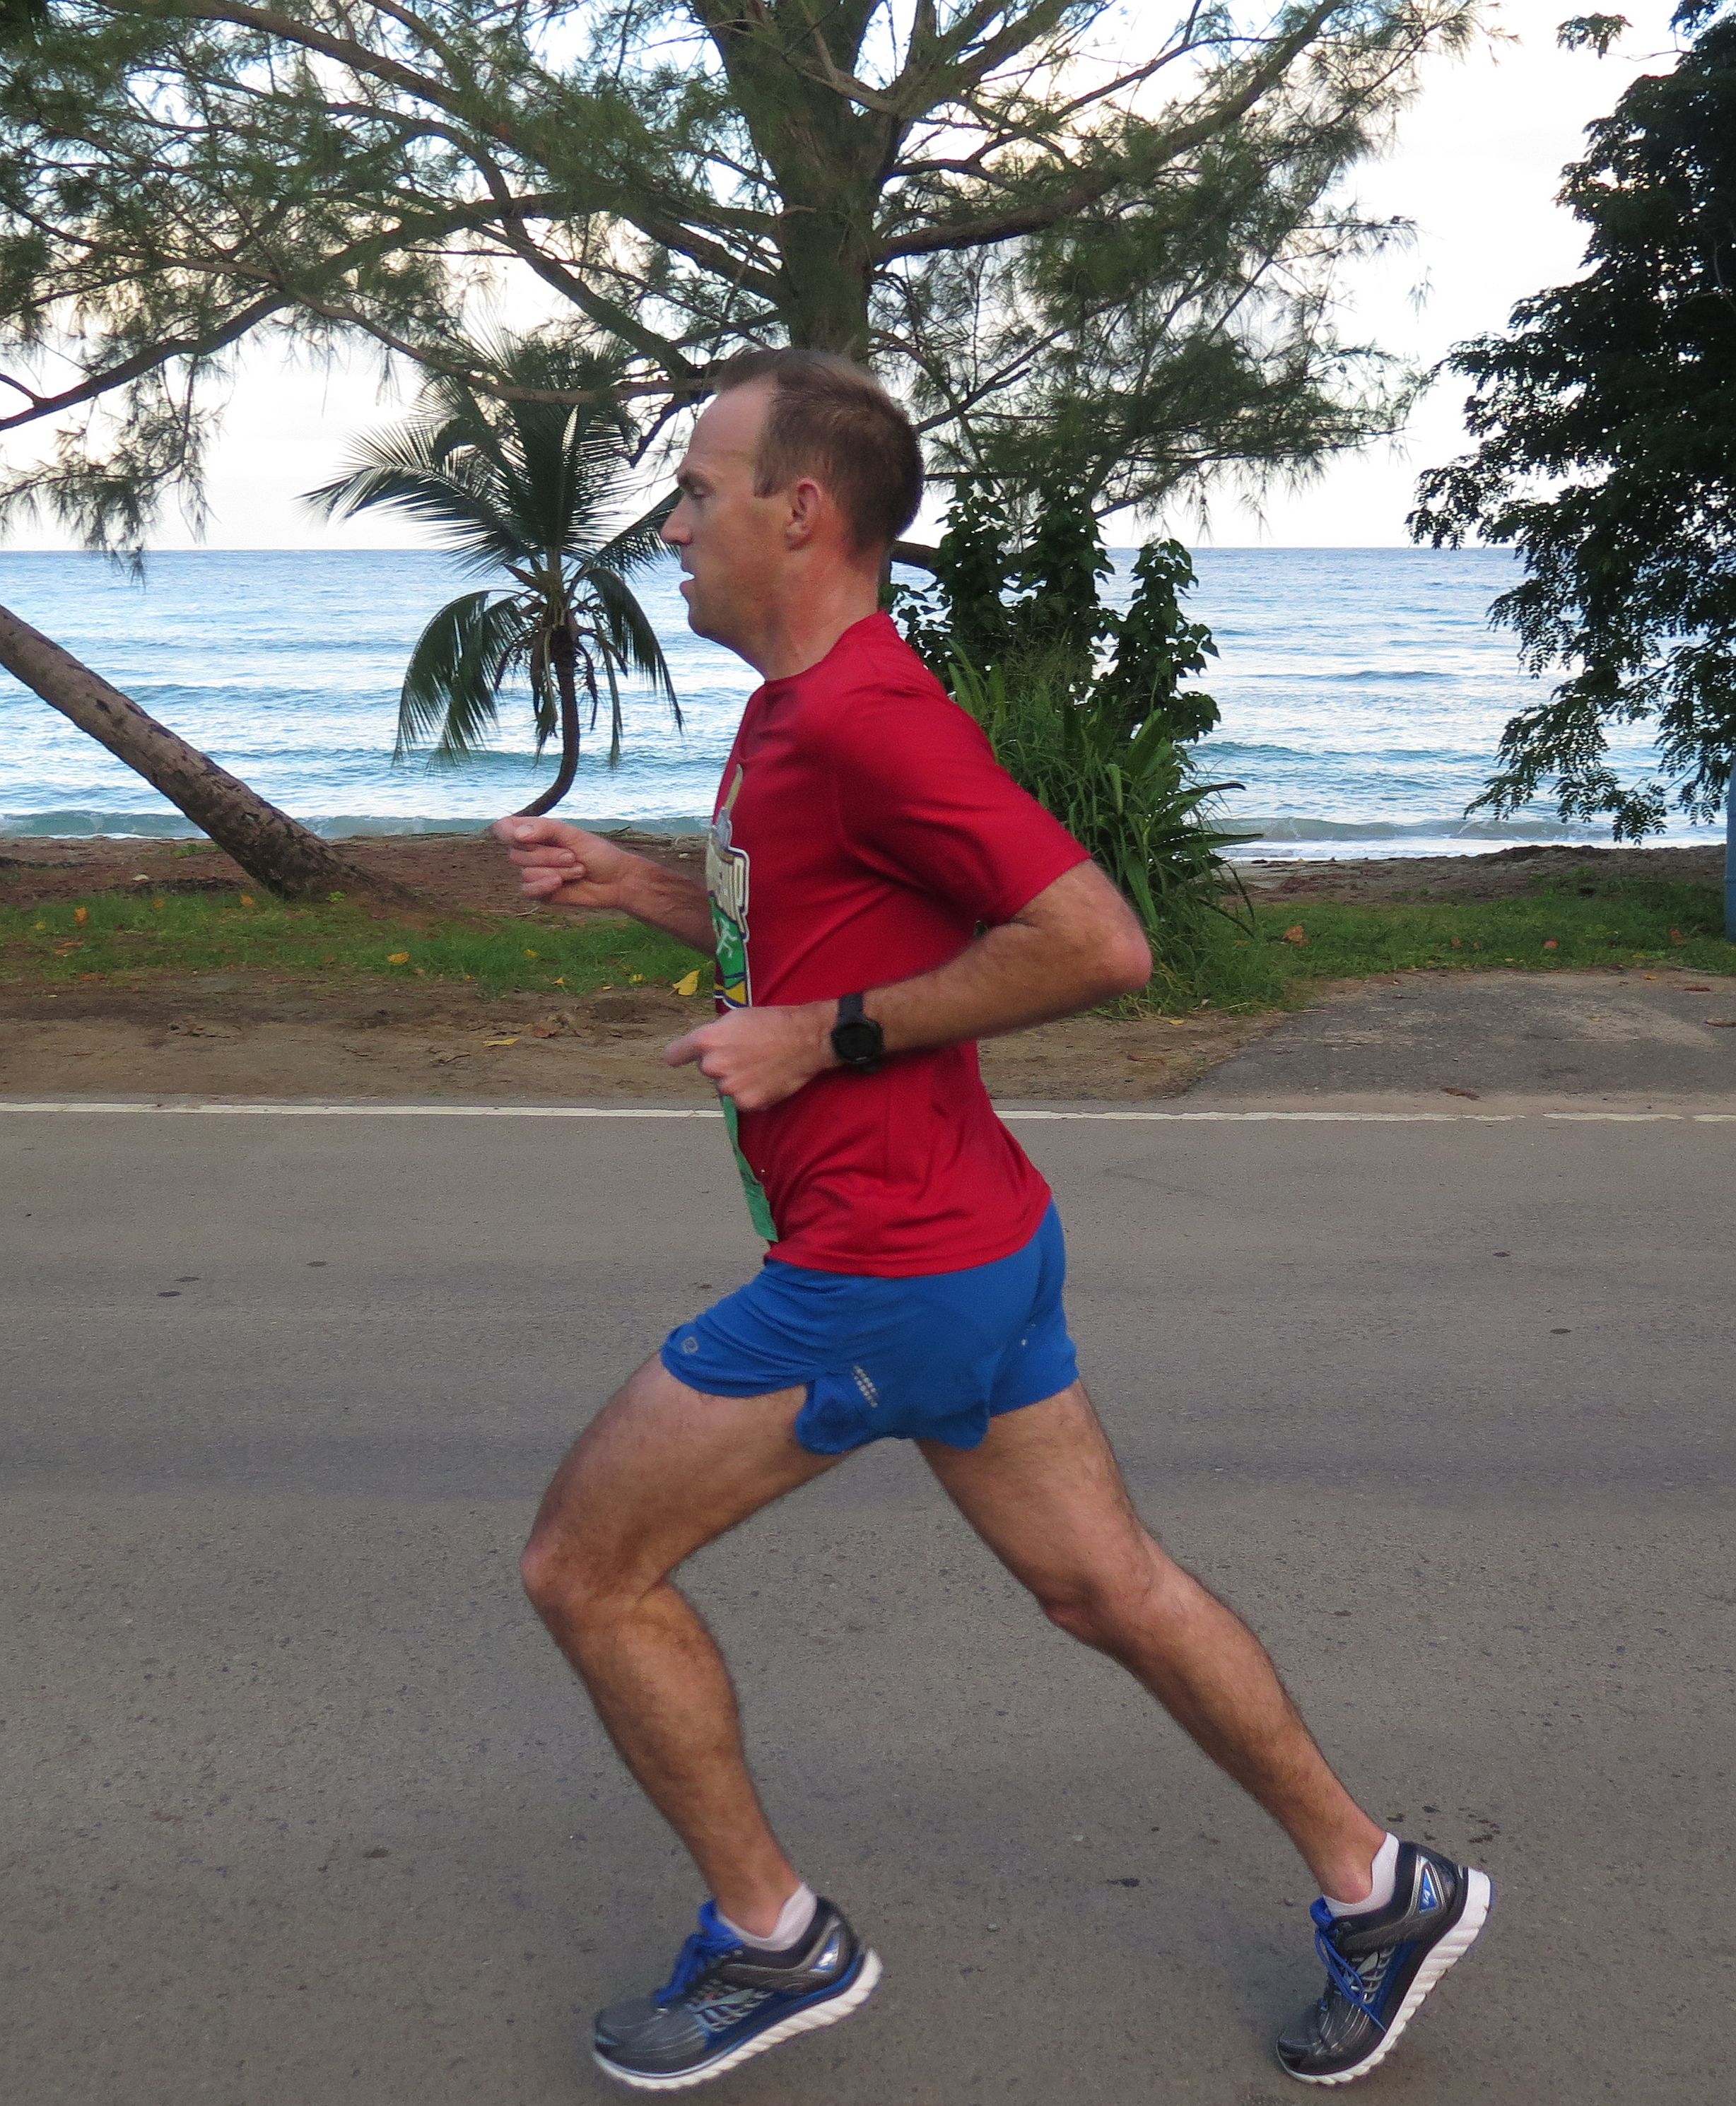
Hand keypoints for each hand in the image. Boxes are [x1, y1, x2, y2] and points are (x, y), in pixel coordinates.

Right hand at [491, 815, 646, 910]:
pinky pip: (528, 891)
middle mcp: (531, 852)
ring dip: (556, 871)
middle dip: (547, 856)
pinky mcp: (540, 892)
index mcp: (535, 832)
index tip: (524, 837)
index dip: (507, 833)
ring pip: (527, 873)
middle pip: (516, 854)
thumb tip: (517, 833)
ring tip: (577, 869)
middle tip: (572, 856)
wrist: (615, 881)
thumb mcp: (573, 835)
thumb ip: (546, 829)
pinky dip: (544, 886)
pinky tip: (559, 884)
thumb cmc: (597, 853)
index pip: (503, 828)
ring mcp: (535, 873)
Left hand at [665, 1003, 835, 1111]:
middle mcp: (713, 1065)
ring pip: (724, 1086)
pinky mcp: (746, 1103)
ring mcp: (730, 1087)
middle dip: (721, 1063)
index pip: (675, 1055)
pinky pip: (741, 1100)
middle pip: (706, 1069)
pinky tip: (766, 1079)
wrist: (806, 1040)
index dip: (679, 1056)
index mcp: (707, 1040)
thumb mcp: (736, 1018)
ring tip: (759, 1065)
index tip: (678, 1060)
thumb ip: (714, 1035)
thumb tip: (702, 1048)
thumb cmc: (773, 1022)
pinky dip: (751, 1093)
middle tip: (745, 1053)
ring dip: (736, 1079)